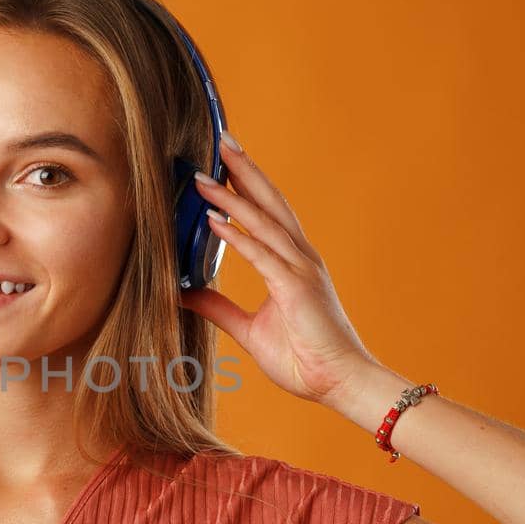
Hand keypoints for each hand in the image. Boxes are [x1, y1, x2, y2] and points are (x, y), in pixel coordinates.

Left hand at [178, 133, 378, 404]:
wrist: (340, 384)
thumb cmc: (304, 359)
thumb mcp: (248, 329)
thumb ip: (218, 307)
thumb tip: (184, 293)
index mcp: (292, 263)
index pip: (267, 213)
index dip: (246, 185)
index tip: (222, 161)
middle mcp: (300, 258)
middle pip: (270, 201)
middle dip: (244, 170)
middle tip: (221, 139)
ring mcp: (300, 270)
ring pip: (264, 221)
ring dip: (232, 196)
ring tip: (203, 175)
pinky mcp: (296, 288)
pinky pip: (262, 254)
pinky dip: (238, 234)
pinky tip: (214, 218)